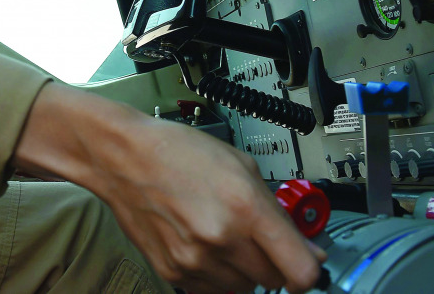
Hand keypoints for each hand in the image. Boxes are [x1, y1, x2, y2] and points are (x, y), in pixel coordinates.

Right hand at [14, 83, 323, 293]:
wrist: (124, 158)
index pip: (299, 271)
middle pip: (274, 281)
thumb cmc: (180, 153)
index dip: (309, 270)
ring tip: (223, 234)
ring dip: (243, 268)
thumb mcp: (242, 166)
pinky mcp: (174, 273)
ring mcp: (196, 261)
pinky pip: (212, 289)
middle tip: (256, 236)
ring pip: (244, 287)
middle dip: (273, 262)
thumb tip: (307, 248)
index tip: (308, 262)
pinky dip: (216, 273)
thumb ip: (278, 211)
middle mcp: (222, 239)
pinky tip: (203, 243)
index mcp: (246, 208)